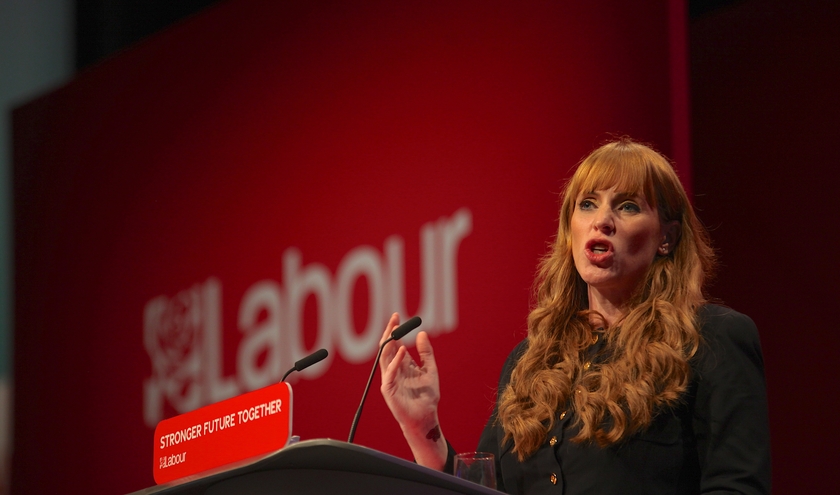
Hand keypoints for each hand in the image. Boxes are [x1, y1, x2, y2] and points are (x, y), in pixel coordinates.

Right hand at [379, 313, 446, 468]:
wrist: (426, 418)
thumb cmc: (427, 397)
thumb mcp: (430, 370)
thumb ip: (426, 353)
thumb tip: (422, 333)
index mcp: (402, 365)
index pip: (395, 344)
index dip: (395, 330)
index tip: (397, 316)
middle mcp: (394, 370)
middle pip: (387, 347)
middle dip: (389, 332)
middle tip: (394, 318)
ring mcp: (390, 379)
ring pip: (385, 357)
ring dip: (389, 343)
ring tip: (394, 329)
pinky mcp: (389, 389)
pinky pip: (390, 372)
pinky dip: (396, 361)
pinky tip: (402, 350)